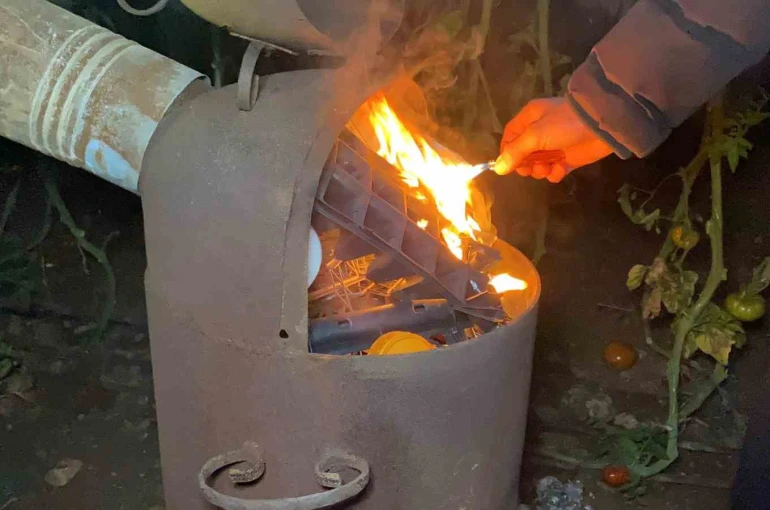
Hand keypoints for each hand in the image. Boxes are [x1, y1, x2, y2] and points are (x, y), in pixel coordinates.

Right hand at [495, 98, 612, 182]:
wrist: (601, 126)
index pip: (510, 136)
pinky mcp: (569, 157)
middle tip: (529, 169)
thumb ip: (515, 152)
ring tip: (547, 168)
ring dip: (540, 170)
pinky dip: (555, 173)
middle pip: (523, 153)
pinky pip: (555, 170)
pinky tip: (560, 170)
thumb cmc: (564, 124)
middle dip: (525, 164)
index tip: (509, 165)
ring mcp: (555, 145)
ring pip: (538, 164)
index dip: (507, 152)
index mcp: (530, 118)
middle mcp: (541, 131)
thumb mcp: (535, 135)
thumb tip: (498, 168)